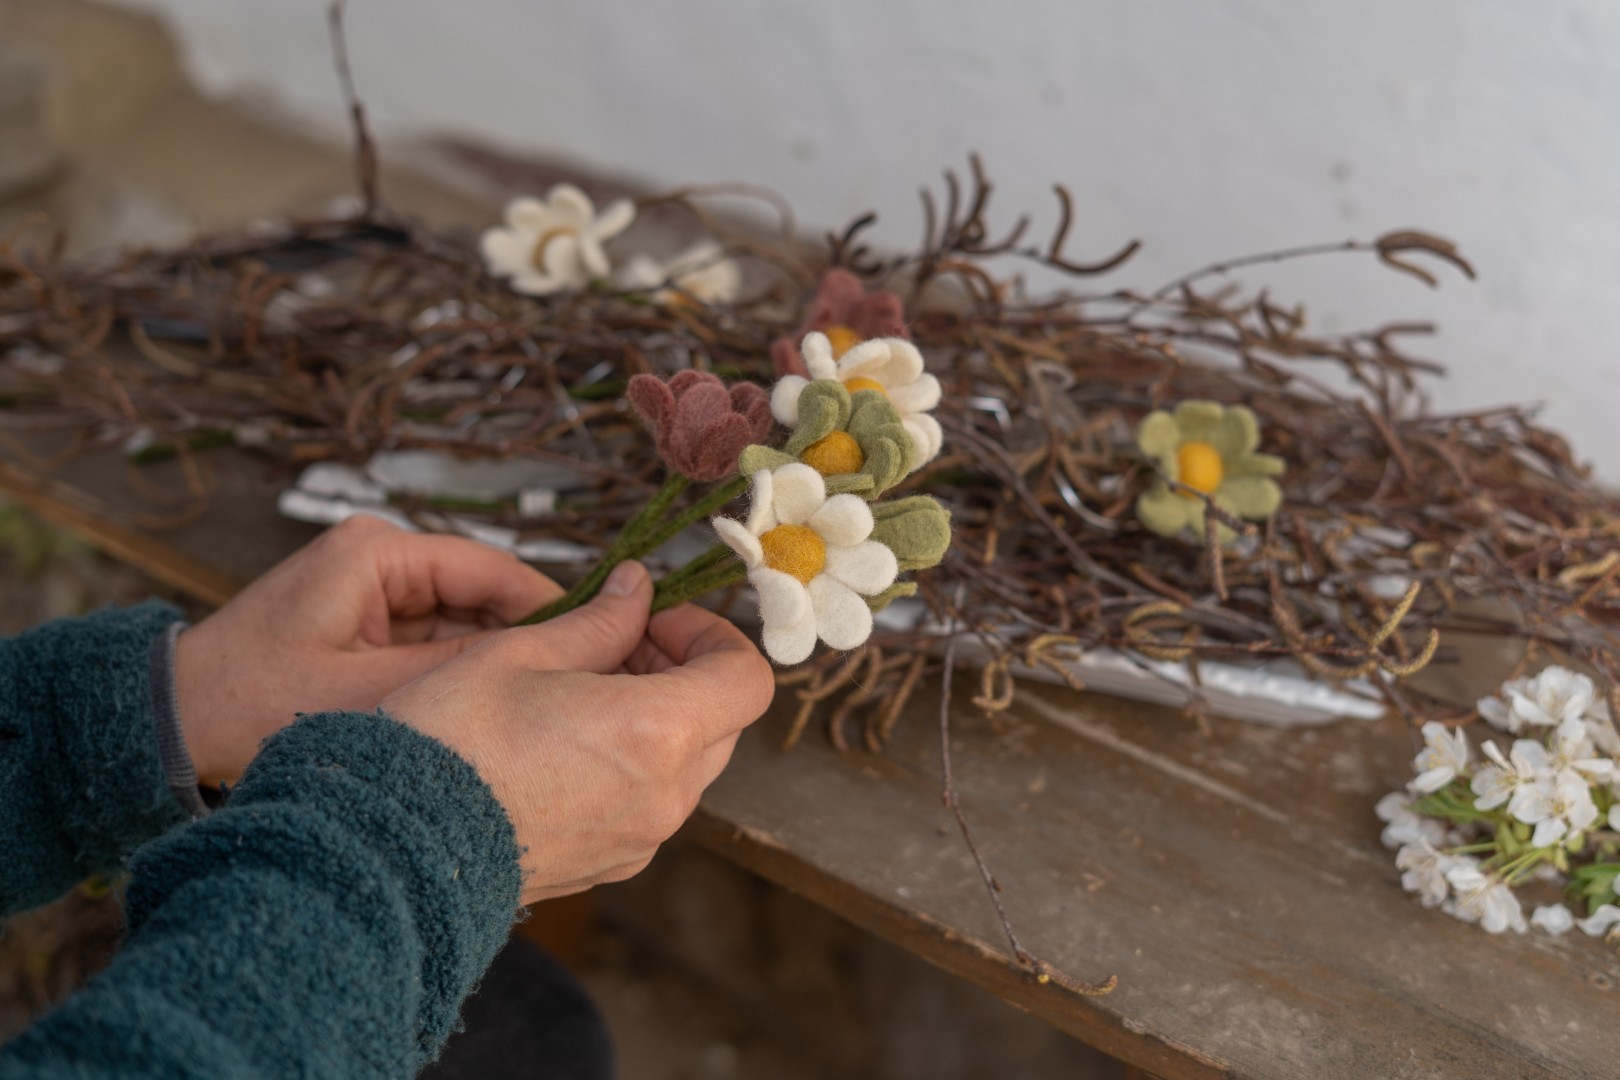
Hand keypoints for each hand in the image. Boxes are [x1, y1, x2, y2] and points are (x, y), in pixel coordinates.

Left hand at [175, 515, 561, 785]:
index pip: (494, 571)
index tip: (603, 651)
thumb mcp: (368, 694)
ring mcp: (373, 590)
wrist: (165, 726)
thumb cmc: (247, 703)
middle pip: (486, 595)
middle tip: (577, 690)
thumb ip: (461, 670)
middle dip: (528, 642)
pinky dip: (460, 675)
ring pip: (466, 622)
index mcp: (377, 552)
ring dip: (495, 663)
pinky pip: (435, 642)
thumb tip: (554, 656)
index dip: (554, 612)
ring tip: (541, 708)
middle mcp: (380, 557)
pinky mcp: (366, 622)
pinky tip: (491, 713)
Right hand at [379, 559, 775, 903]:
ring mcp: (641, 837)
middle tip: (616, 642)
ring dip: (658, 718)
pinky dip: (633, 764)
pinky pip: (650, 802)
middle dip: (681, 671)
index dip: (714, 636)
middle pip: (721, 720)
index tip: (659, 620)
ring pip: (687, 763)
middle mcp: (665, 794)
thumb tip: (638, 589)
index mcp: (656, 732)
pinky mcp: (611, 864)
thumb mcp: (522, 651)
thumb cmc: (449, 741)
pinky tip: (568, 742)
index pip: (747, 678)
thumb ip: (600, 619)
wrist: (392, 846)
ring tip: (582, 691)